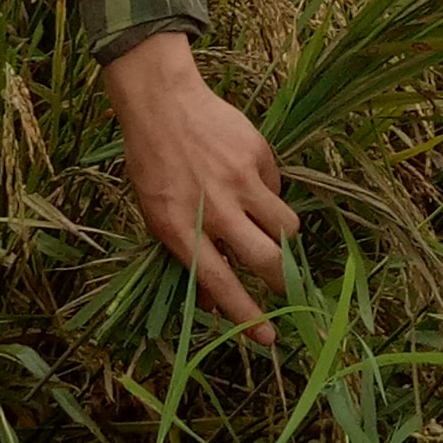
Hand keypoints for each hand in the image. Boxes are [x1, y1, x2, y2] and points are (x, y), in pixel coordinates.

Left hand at [103, 31, 298, 340]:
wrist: (161, 102)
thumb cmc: (152, 164)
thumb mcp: (156, 215)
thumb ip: (185, 258)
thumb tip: (210, 303)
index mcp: (181, 227)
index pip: (220, 283)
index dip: (246, 316)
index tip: (268, 339)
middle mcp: (214, 207)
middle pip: (268, 259)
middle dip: (285, 283)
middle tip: (289, 288)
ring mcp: (240, 180)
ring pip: (286, 226)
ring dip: (283, 237)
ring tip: (269, 230)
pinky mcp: (258, 155)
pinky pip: (278, 188)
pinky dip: (270, 194)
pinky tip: (250, 181)